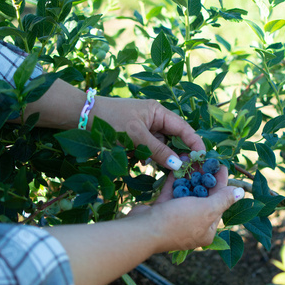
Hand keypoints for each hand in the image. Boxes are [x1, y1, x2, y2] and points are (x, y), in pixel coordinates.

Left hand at [89, 96, 204, 170]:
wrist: (81, 117)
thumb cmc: (110, 120)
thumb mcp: (135, 135)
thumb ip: (157, 149)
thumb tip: (178, 164)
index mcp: (159, 112)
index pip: (184, 129)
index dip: (194, 143)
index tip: (202, 159)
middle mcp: (155, 119)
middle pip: (174, 139)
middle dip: (178, 154)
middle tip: (185, 171)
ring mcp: (145, 128)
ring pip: (161, 146)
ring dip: (160, 157)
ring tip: (162, 169)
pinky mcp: (135, 138)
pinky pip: (148, 149)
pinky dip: (147, 157)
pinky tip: (139, 162)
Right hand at [127, 165, 244, 251]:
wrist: (143, 230)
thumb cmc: (178, 221)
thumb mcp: (206, 210)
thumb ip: (223, 199)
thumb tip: (241, 192)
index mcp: (207, 229)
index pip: (218, 202)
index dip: (220, 182)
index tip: (220, 164)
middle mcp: (193, 224)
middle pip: (203, 196)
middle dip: (203, 176)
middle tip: (204, 158)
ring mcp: (176, 217)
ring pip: (187, 192)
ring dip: (189, 175)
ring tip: (191, 157)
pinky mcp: (162, 209)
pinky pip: (172, 192)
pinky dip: (176, 179)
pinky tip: (179, 164)